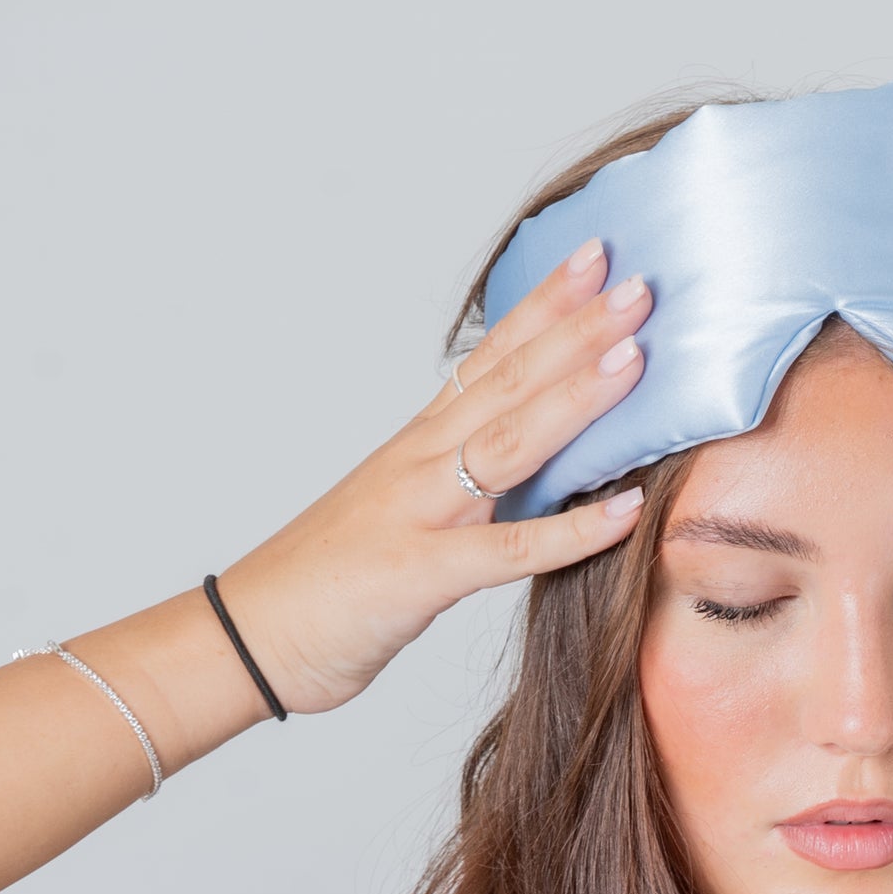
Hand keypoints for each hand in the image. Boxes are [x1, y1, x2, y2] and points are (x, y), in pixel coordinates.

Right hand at [210, 239, 653, 713]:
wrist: (249, 637)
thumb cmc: (329, 579)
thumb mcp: (404, 511)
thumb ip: (462, 481)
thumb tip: (531, 457)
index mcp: (420, 443)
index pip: (490, 356)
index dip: (544, 305)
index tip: (594, 256)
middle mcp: (421, 462)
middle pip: (508, 380)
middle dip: (576, 329)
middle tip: (642, 284)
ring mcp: (420, 514)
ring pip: (509, 442)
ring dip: (575, 397)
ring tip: (636, 355)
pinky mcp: (422, 576)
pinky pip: (508, 550)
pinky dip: (568, 532)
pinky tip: (624, 511)